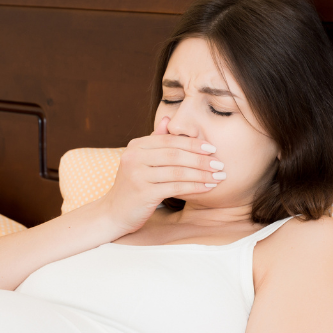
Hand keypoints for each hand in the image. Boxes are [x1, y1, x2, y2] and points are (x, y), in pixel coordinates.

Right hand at [97, 117, 221, 233]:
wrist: (114, 213)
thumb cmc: (132, 187)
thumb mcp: (140, 161)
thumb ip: (155, 141)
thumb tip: (168, 119)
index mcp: (136, 146)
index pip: (169, 140)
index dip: (193, 143)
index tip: (212, 149)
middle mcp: (134, 157)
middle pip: (175, 154)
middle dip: (200, 159)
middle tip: (219, 163)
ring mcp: (137, 175)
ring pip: (177, 171)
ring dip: (202, 174)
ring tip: (218, 177)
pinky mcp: (143, 193)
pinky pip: (175, 187)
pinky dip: (195, 187)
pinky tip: (207, 188)